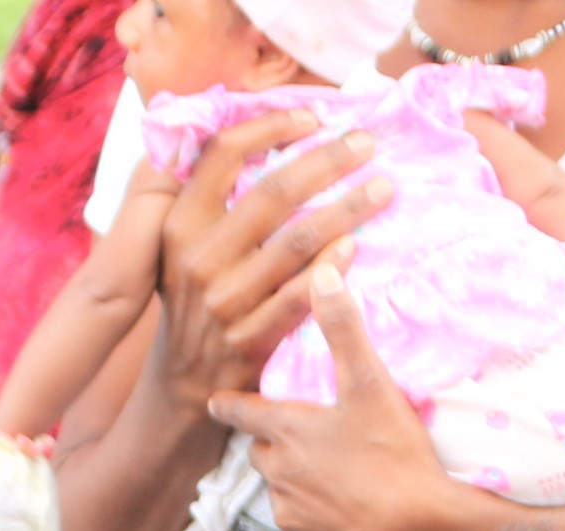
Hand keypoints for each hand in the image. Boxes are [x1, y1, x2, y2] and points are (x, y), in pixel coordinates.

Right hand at [150, 119, 394, 419]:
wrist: (184, 381)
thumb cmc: (197, 298)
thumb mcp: (183, 246)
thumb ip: (211, 198)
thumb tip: (263, 131)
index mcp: (181, 225)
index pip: (222, 154)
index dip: (270, 125)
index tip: (311, 116)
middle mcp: (198, 258)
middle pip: (273, 191)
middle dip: (328, 159)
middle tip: (366, 142)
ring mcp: (224, 301)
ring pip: (297, 241)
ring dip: (348, 209)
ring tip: (383, 187)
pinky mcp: (249, 339)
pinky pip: (300, 296)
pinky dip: (332, 268)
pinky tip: (357, 245)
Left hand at [208, 266, 492, 530]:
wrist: (420, 527)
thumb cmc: (393, 453)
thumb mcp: (370, 384)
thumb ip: (343, 329)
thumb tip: (322, 272)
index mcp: (285, 432)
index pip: (240, 412)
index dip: (229, 405)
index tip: (214, 402)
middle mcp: (278, 473)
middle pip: (261, 450)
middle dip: (273, 440)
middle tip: (300, 429)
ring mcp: (292, 511)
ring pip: (280, 485)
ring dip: (296, 474)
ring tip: (331, 465)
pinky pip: (303, 518)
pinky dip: (316, 508)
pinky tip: (344, 499)